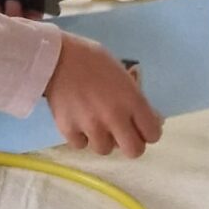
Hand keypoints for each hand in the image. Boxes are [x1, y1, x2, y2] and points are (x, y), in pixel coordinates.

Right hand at [44, 29, 162, 158]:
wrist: (55, 57)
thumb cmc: (92, 59)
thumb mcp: (122, 74)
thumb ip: (135, 99)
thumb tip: (149, 119)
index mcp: (132, 100)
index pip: (153, 134)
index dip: (149, 132)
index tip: (141, 127)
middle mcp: (114, 117)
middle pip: (134, 151)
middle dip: (131, 144)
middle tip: (122, 134)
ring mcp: (90, 126)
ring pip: (104, 150)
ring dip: (102, 139)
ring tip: (94, 123)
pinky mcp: (68, 130)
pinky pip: (81, 145)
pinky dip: (80, 137)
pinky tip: (78, 122)